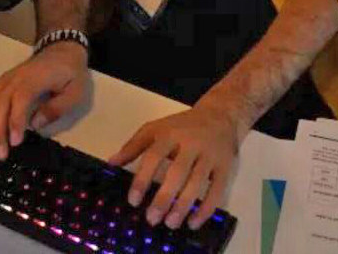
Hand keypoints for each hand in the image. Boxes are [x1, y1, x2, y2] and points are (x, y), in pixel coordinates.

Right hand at [0, 41, 89, 159]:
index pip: (20, 99)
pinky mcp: (0, 82)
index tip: (15, 142)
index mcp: (35, 79)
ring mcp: (5, 79)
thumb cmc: (70, 73)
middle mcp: (16, 78)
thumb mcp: (76, 91)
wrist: (61, 50)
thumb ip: (57, 108)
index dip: (15, 120)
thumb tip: (36, 125)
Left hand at [108, 101, 239, 230]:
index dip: (142, 179)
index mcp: (170, 133)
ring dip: (183, 205)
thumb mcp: (155, 129)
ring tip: (171, 223)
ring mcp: (210, 155)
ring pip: (197, 182)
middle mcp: (191, 143)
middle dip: (164, 197)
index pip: (154, 156)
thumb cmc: (181, 126)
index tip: (134, 201)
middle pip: (177, 172)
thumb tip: (111, 163)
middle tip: (152, 219)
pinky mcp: (225, 166)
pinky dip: (206, 208)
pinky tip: (193, 222)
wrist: (220, 115)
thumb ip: (133, 146)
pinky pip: (217, 190)